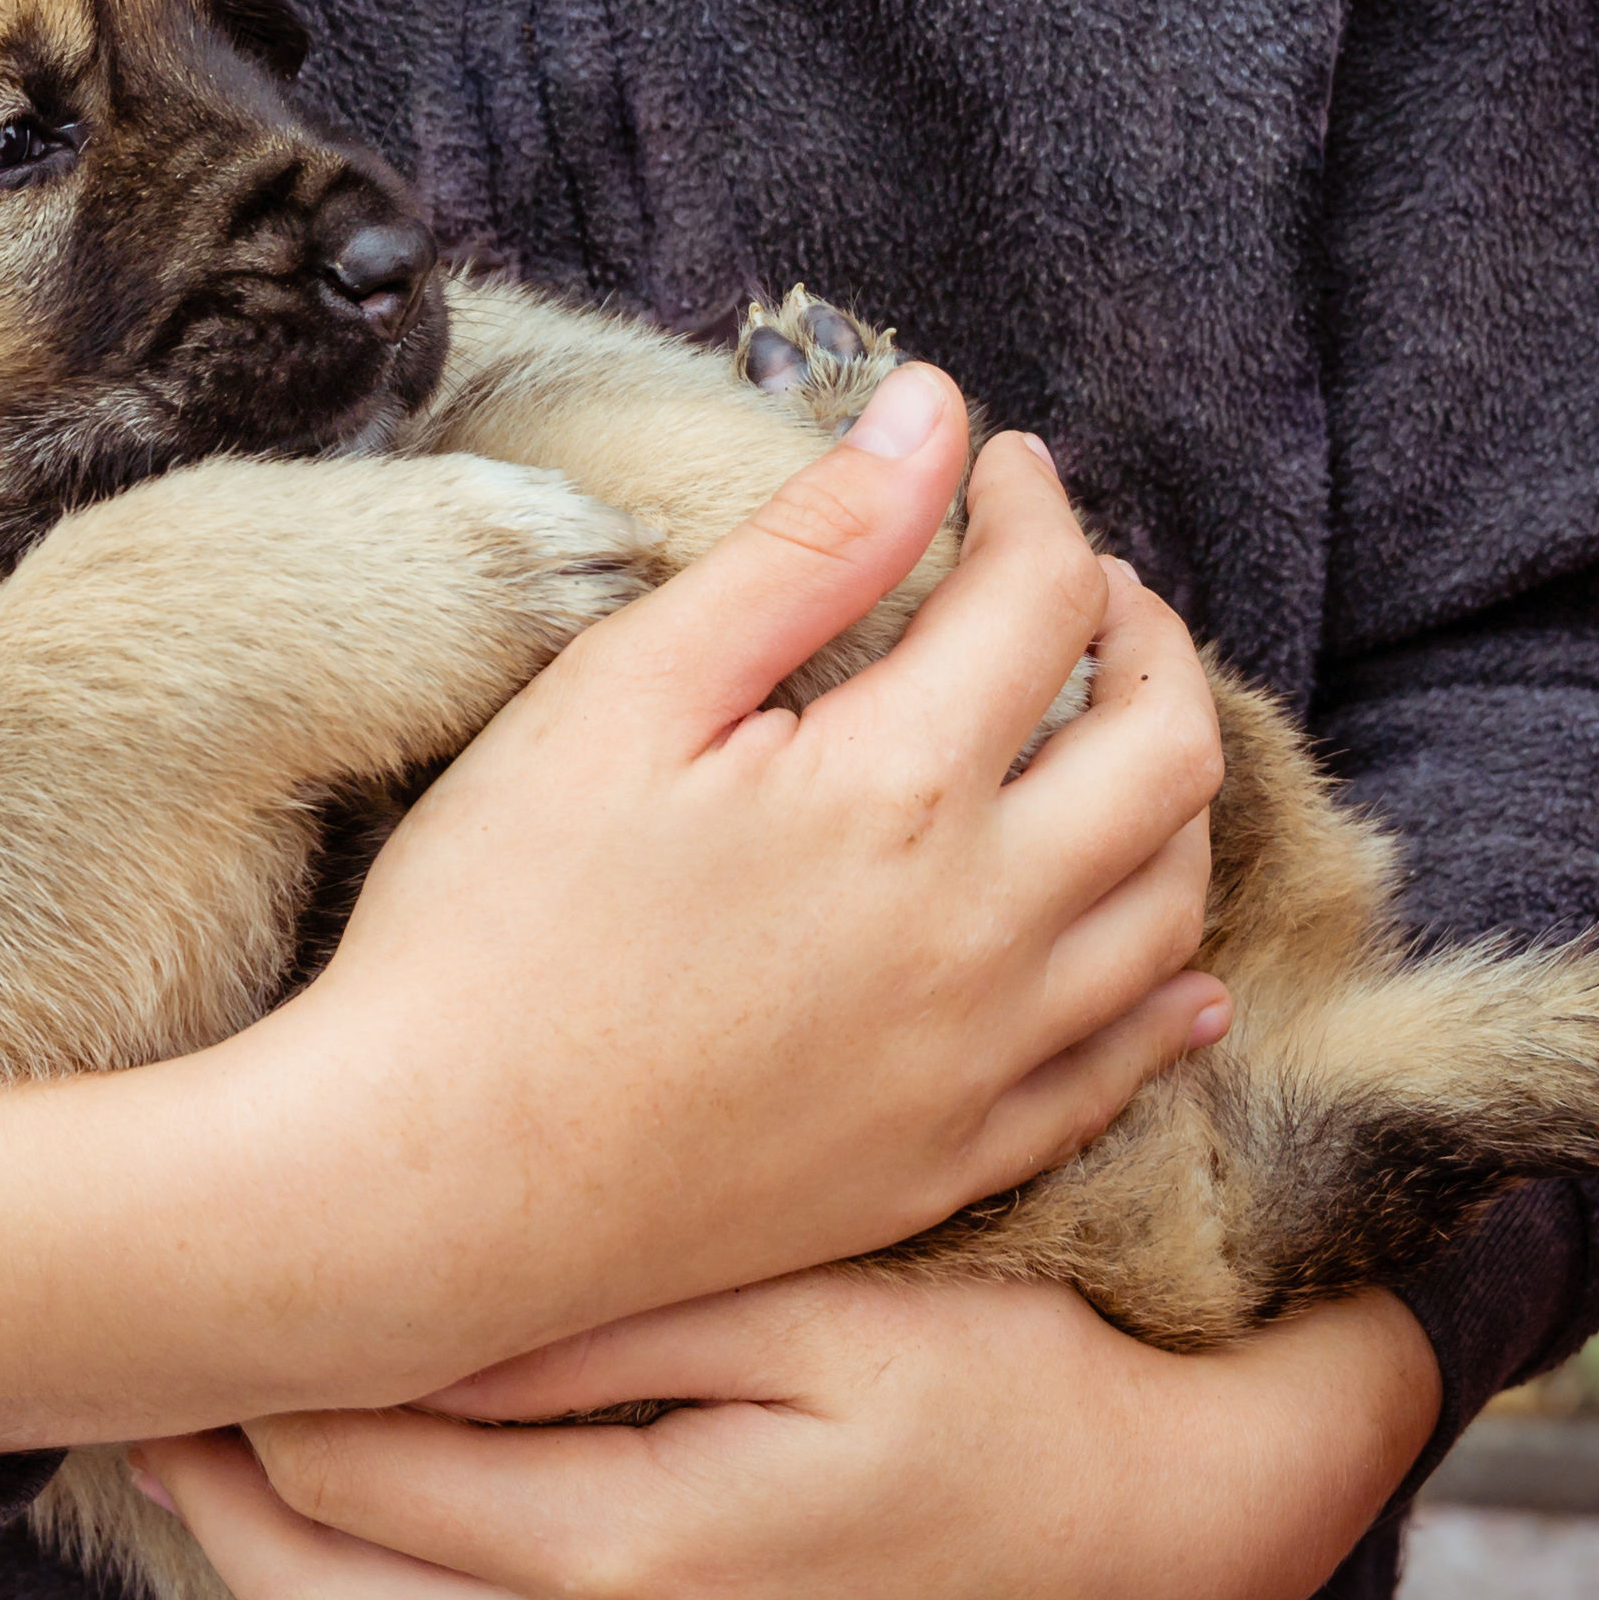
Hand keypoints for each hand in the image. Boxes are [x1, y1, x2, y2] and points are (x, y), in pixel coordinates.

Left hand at [133, 1276, 1436, 1599]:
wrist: (1178, 1549)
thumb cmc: (1024, 1397)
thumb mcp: (833, 1317)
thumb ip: (620, 1314)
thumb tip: (438, 1292)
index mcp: (629, 1551)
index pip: (357, 1466)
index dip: (250, 1370)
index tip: (183, 1280)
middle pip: (323, 1596)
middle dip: (209, 1484)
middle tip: (131, 1374)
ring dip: (273, 1561)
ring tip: (206, 1450)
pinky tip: (361, 1540)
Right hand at [283, 368, 1229, 1349]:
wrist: (428, 1188)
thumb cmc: (491, 927)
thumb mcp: (626, 695)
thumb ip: (804, 546)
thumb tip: (934, 411)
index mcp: (902, 792)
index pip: (1045, 599)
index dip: (1031, 504)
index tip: (992, 468)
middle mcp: (984, 930)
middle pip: (1165, 748)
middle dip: (1142, 635)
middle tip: (1077, 586)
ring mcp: (979, 1063)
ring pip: (1170, 907)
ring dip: (1165, 796)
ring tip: (1100, 740)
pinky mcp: (946, 1164)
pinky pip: (1120, 1073)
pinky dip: (1165, 996)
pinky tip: (1168, 969)